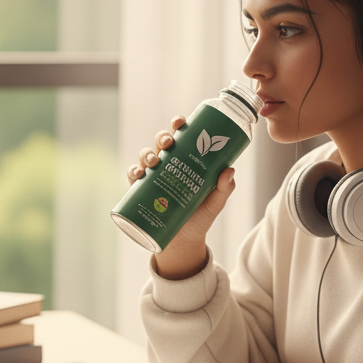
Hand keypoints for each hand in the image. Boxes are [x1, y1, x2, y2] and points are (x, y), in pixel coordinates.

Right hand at [127, 115, 236, 279]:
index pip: (182, 137)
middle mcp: (168, 164)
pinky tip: (138, 174)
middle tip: (169, 143)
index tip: (180, 121)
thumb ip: (224, 188)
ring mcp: (154, 177)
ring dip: (147, 154)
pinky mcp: (142, 191)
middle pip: (161, 142)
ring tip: (154, 162)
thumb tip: (229, 170)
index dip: (178, 125)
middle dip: (162, 137)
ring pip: (146, 156)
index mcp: (186, 160)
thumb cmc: (201, 216)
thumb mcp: (216, 203)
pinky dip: (133, 172)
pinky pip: (133, 176)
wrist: (184, 241)